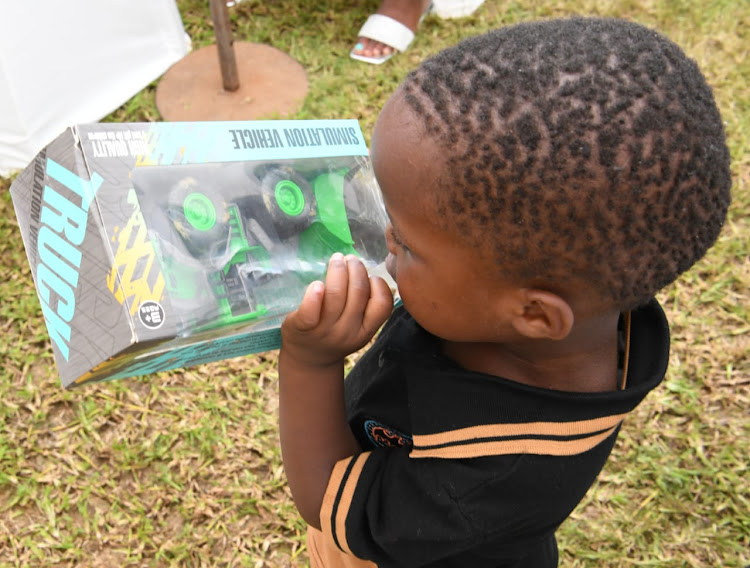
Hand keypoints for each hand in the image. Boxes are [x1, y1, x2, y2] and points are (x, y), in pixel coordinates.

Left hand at [281, 253, 393, 367]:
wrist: (308, 359)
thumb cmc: (335, 333)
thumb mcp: (357, 327)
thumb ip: (364, 304)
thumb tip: (364, 268)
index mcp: (366, 330)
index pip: (383, 304)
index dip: (378, 283)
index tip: (368, 276)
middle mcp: (347, 332)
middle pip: (358, 292)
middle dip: (356, 268)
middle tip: (349, 259)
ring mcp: (325, 331)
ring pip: (336, 294)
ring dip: (338, 270)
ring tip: (336, 260)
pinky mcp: (302, 327)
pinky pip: (310, 310)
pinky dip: (314, 294)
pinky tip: (317, 283)